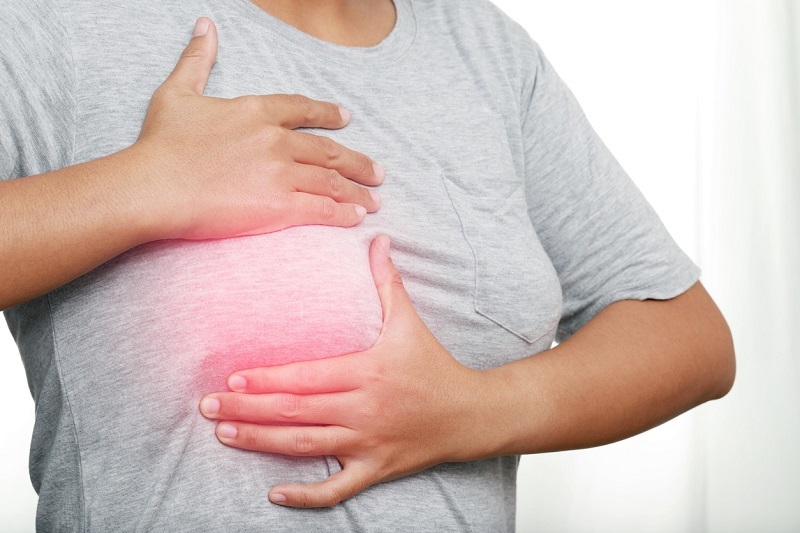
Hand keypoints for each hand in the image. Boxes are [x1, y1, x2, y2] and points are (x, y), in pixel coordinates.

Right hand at [134, 17, 383, 239]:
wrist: (154, 186)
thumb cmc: (160, 143)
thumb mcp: (177, 92)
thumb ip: (197, 59)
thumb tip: (205, 26)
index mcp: (255, 111)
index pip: (302, 109)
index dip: (327, 114)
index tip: (346, 118)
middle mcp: (276, 140)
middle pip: (329, 150)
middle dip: (358, 163)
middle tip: (378, 172)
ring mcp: (281, 173)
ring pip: (332, 181)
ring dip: (357, 192)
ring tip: (375, 200)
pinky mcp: (280, 206)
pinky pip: (322, 209)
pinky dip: (344, 213)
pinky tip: (357, 217)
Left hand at [199, 236, 491, 506]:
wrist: (470, 414)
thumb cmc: (434, 365)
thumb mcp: (410, 321)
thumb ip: (387, 282)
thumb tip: (376, 240)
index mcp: (367, 372)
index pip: (306, 377)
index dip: (267, 379)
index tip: (232, 377)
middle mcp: (363, 410)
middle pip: (295, 412)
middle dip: (247, 409)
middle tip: (209, 405)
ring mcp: (367, 443)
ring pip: (305, 446)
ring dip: (261, 441)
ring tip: (224, 434)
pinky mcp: (375, 469)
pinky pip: (336, 489)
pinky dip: (305, 496)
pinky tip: (274, 494)